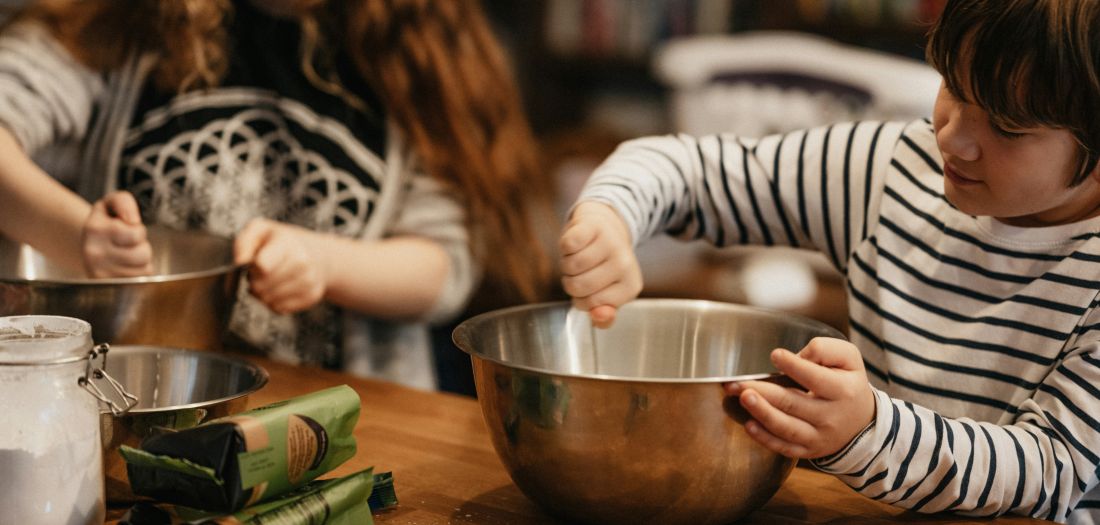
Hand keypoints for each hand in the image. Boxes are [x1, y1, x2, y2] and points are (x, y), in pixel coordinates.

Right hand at [82, 191, 152, 276]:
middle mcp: (94, 254)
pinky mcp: (108, 287)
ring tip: (126, 254)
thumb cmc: (106, 222)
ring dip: (141, 261)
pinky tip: (125, 267)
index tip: (125, 228)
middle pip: (143, 254)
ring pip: (144, 269)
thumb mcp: (111, 204)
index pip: (136, 234)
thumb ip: (124, 202)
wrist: (88, 245)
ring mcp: (100, 274)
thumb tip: (132, 221)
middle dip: (142, 246)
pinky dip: (138, 273)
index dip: (138, 230)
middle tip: (128, 244)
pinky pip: (140, 281)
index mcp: (94, 230)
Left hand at [234, 219, 326, 313]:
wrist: (317, 255)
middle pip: (261, 286)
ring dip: (262, 294)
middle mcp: (302, 263)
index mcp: (287, 243)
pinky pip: (279, 308)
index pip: (262, 266)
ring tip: (268, 281)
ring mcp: (309, 281)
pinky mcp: (311, 297)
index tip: (254, 263)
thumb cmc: (282, 243)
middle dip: (254, 282)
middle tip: (258, 274)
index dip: (251, 268)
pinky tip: (278, 290)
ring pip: (269, 300)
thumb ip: (244, 242)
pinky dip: (273, 302)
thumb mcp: (260, 230)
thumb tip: (240, 262)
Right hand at [558, 201, 641, 327]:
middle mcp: (625, 264)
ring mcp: (611, 243)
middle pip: (578, 286)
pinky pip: (567, 245)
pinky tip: (576, 244)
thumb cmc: (603, 267)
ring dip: (566, 264)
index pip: (590, 305)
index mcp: (630, 287)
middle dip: (571, 282)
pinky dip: (565, 247)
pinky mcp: (594, 226)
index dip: (581, 299)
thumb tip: (597, 316)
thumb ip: (603, 317)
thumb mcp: (608, 296)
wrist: (605, 228)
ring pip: (570, 266)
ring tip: (578, 257)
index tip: (590, 288)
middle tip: (582, 272)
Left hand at [724, 337, 874, 458]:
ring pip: (786, 428)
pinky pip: (784, 448)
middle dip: (764, 392)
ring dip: (762, 413)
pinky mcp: (807, 450)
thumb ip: (826, 350)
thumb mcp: (849, 359)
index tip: (775, 354)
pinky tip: (749, 425)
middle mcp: (831, 417)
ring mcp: (818, 437)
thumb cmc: (848, 383)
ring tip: (743, 398)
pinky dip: (765, 439)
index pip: (815, 378)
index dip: (795, 366)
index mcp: (843, 391)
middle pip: (793, 403)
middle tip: (738, 382)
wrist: (861, 423)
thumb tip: (799, 356)